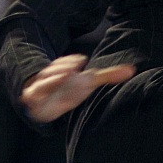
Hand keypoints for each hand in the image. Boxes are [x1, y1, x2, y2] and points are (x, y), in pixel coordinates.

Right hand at [21, 55, 135, 123]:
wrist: (46, 98)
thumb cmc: (71, 88)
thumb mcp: (89, 82)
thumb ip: (109, 75)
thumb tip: (132, 70)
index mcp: (67, 68)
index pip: (70, 62)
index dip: (73, 62)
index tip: (80, 63)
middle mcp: (53, 75)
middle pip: (54, 69)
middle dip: (61, 69)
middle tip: (72, 72)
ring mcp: (42, 86)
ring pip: (42, 81)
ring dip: (49, 80)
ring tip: (61, 79)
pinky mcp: (32, 99)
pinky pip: (30, 97)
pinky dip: (32, 98)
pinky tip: (34, 100)